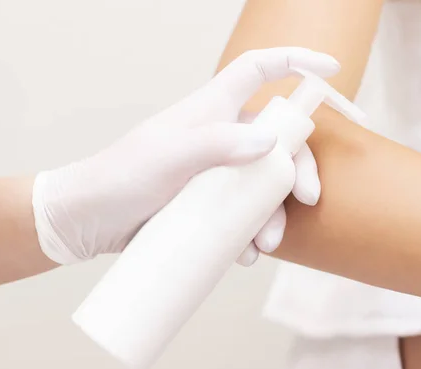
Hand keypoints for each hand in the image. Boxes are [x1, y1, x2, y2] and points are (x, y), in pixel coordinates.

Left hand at [32, 47, 338, 265]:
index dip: (295, 61)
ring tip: (264, 244)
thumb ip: (214, 144)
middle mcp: (219, 138)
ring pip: (263, 186)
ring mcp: (214, 174)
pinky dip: (250, 234)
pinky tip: (243, 255)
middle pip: (277, 142)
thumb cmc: (121, 177)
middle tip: (306, 199)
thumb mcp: (167, 157)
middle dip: (297, 169)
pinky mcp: (206, 205)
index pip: (258, 70)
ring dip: (273, 214)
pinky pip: (242, 215)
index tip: (332, 68)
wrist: (89, 220)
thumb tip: (269, 143)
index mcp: (211, 111)